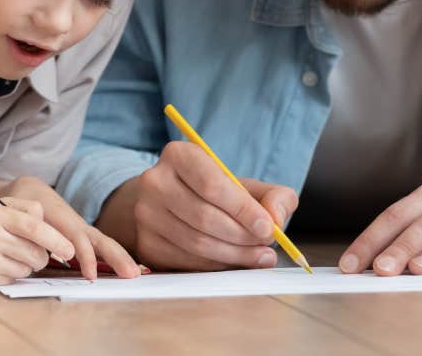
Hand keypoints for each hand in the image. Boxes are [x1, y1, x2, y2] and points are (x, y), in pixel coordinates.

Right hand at [0, 198, 74, 285]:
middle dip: (42, 255)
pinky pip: (13, 279)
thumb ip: (25, 209)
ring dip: (27, 264)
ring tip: (11, 254)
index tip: (70, 250)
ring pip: (28, 268)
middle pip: (36, 253)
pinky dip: (13, 273)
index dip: (57, 241)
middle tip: (34, 250)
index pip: (36, 228)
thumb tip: (50, 226)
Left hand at [2, 176, 139, 279]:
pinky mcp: (82, 236)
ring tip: (135, 273)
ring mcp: (81, 229)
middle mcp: (75, 223)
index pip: (76, 237)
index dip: (85, 255)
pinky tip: (125, 269)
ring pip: (103, 242)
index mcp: (60, 216)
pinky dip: (114, 257)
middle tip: (131, 274)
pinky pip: (101, 247)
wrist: (29, 189)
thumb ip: (24, 219)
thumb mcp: (15, 207)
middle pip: (98, 239)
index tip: (90, 275)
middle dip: (115, 256)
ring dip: (120, 257)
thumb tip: (37, 234)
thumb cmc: (20, 201)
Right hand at [103, 140, 298, 270]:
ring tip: (258, 256)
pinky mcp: (146, 243)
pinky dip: (216, 266)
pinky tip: (234, 262)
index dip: (243, 209)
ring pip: (196, 243)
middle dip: (242, 236)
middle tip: (267, 246)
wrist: (174, 203)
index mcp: (178, 155)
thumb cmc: (217, 194)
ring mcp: (145, 215)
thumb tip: (276, 219)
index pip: (212, 184)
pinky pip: (186, 261)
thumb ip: (275, 196)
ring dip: (234, 255)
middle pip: (204, 217)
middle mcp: (154, 182)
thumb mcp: (248, 185)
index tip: (268, 227)